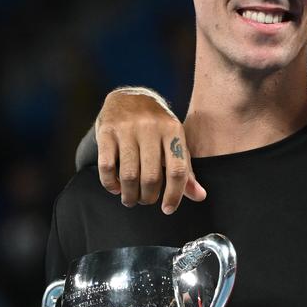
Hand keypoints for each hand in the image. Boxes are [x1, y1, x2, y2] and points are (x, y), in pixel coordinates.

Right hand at [96, 88, 204, 212]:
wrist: (129, 97)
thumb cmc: (157, 126)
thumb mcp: (175, 142)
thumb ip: (186, 170)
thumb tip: (199, 196)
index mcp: (173, 131)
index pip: (177, 170)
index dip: (174, 195)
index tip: (168, 209)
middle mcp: (151, 128)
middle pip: (151, 177)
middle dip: (148, 197)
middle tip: (145, 200)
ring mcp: (127, 129)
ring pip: (128, 175)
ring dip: (129, 194)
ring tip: (130, 199)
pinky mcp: (106, 131)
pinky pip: (106, 166)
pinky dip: (110, 183)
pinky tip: (115, 187)